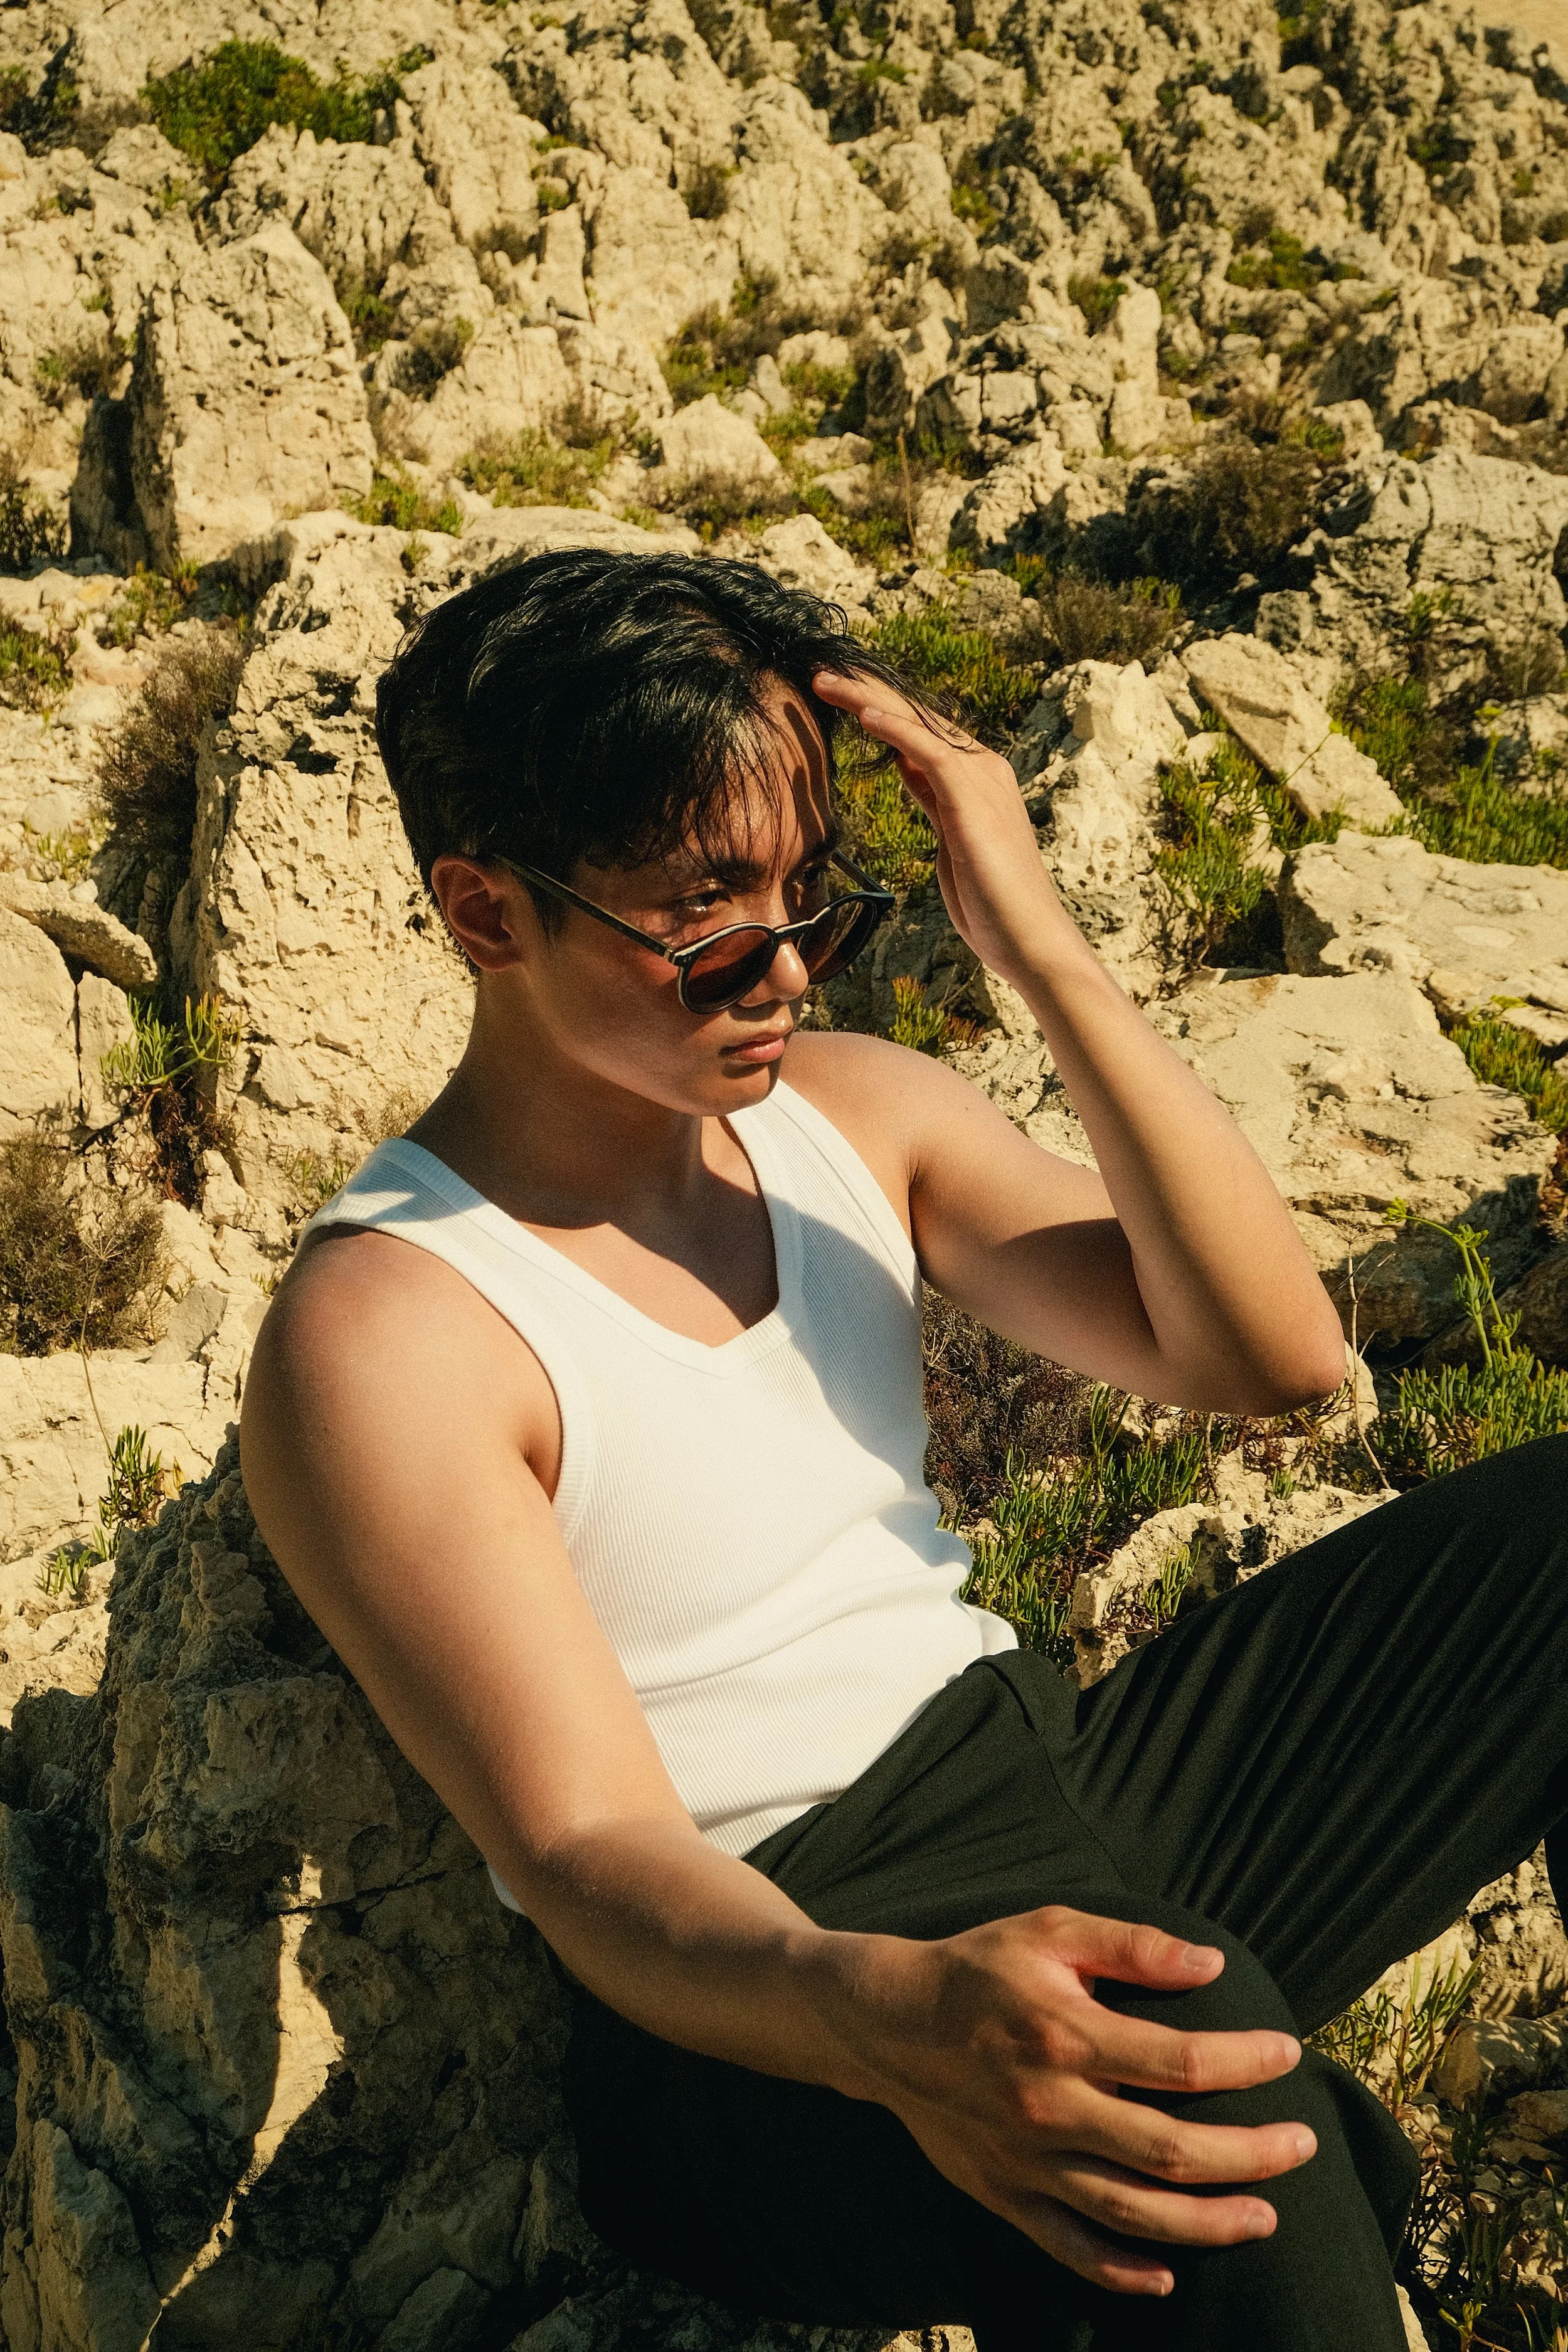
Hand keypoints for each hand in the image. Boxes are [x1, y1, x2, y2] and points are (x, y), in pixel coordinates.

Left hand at [813, 669, 1077, 984]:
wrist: (1030, 938)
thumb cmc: (992, 902)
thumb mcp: (952, 838)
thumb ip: (933, 799)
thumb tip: (907, 766)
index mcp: (976, 778)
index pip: (921, 731)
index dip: (878, 709)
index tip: (836, 697)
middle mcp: (982, 769)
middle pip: (916, 717)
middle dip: (866, 693)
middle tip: (820, 676)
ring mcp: (981, 781)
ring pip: (918, 725)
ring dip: (868, 699)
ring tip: (826, 682)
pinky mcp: (972, 800)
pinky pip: (930, 752)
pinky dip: (896, 730)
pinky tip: (863, 713)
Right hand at [820, 1904, 1314, 2296]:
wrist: (886, 2022)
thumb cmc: (976, 1968)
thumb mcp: (1049, 1930)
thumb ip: (1131, 1944)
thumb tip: (1211, 1963)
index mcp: (1066, 2036)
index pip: (1182, 2061)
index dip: (1246, 2061)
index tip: (1287, 2053)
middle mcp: (1051, 2108)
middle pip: (1172, 2151)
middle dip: (1251, 2154)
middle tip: (1302, 2145)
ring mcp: (1028, 2161)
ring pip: (1133, 2213)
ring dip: (1209, 2223)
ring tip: (1265, 2215)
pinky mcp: (1004, 2195)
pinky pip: (1069, 2249)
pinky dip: (1120, 2272)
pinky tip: (1166, 2275)